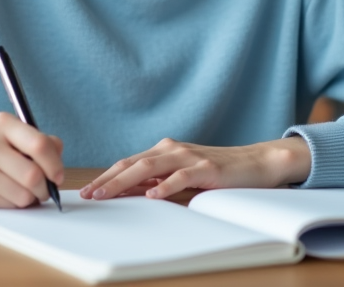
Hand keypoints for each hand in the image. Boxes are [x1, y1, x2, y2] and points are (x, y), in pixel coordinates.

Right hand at [0, 112, 63, 207]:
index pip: (39, 145)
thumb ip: (40, 141)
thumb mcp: (10, 131)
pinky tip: (10, 194)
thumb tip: (58, 158)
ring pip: (22, 195)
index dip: (55, 165)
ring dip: (31, 198)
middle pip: (32, 175)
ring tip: (27, 191)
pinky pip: (7, 205)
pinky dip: (15, 203)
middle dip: (45, 188)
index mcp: (2, 123)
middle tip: (45, 189)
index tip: (58, 175)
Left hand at [80, 136, 311, 200]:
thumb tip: (130, 192)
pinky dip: (164, 186)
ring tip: (107, 194)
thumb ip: (159, 180)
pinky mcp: (206, 168)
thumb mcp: (183, 175)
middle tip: (88, 194)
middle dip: (107, 179)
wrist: (256, 163)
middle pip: (132, 164)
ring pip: (150, 167)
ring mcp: (189, 157)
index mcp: (165, 150)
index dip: (106, 176)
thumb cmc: (218, 171)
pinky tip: (152, 195)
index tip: (88, 190)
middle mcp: (173, 149)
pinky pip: (181, 177)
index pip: (128, 163)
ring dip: (125, 182)